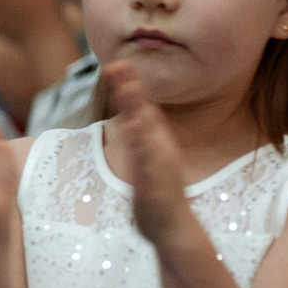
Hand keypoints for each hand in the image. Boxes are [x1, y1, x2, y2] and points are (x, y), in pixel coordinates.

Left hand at [104, 62, 197, 246]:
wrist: (170, 225)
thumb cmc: (157, 189)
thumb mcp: (146, 156)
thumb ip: (139, 134)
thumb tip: (133, 115)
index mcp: (152, 142)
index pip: (138, 110)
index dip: (128, 87)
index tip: (117, 62)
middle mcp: (157, 149)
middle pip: (142, 116)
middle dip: (131, 92)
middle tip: (119, 65)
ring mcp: (157, 168)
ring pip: (145, 139)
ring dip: (138, 117)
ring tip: (129, 95)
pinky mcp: (154, 189)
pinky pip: (148, 170)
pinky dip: (143, 155)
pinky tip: (136, 140)